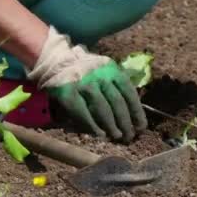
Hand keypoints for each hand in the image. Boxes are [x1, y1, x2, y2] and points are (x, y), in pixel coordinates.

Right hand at [28, 27, 146, 140]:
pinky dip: (93, 126)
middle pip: (117, 103)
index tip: (141, 126)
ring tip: (117, 136)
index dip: (137, 112)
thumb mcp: (105, 69)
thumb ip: (119, 85)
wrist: (54, 59)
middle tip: (130, 136)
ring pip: (102, 109)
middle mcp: (99, 75)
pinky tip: (100, 134)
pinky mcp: (67, 93)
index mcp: (112, 69)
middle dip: (126, 122)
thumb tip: (135, 112)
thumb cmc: (85, 69)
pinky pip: (83, 113)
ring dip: (111, 126)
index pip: (129, 93)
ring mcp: (83, 84)